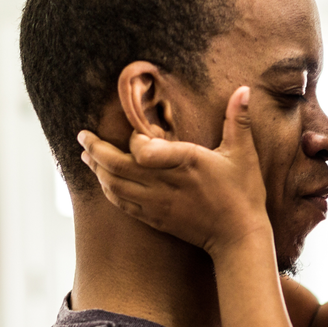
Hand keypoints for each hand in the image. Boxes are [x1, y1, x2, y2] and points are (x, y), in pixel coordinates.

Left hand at [79, 86, 270, 256]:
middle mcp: (166, 184)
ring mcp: (158, 204)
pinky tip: (104, 181)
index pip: (142, 149)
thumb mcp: (243, 154)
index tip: (135, 133)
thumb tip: (244, 89)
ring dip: (97, 170)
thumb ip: (238, 120)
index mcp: (185, 162)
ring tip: (86, 155)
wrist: (238, 237)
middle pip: (118, 167)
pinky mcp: (155, 219)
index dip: (133, 140)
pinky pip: (122, 204)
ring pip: (115, 186)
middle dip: (95, 150)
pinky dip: (108, 191)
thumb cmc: (243, 193)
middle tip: (82, 136)